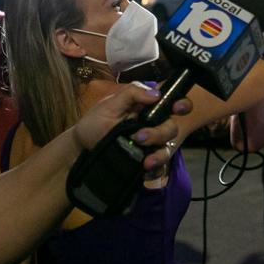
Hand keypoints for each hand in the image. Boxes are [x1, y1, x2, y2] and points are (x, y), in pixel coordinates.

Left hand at [73, 82, 191, 172]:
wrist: (81, 149)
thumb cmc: (95, 122)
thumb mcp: (109, 104)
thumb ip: (131, 94)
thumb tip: (156, 94)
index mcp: (148, 108)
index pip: (172, 103)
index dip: (181, 104)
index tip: (177, 108)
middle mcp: (154, 125)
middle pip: (171, 127)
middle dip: (160, 132)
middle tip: (139, 137)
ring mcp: (151, 145)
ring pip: (167, 148)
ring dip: (158, 154)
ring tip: (144, 160)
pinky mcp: (146, 161)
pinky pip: (159, 167)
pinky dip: (155, 169)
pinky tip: (144, 169)